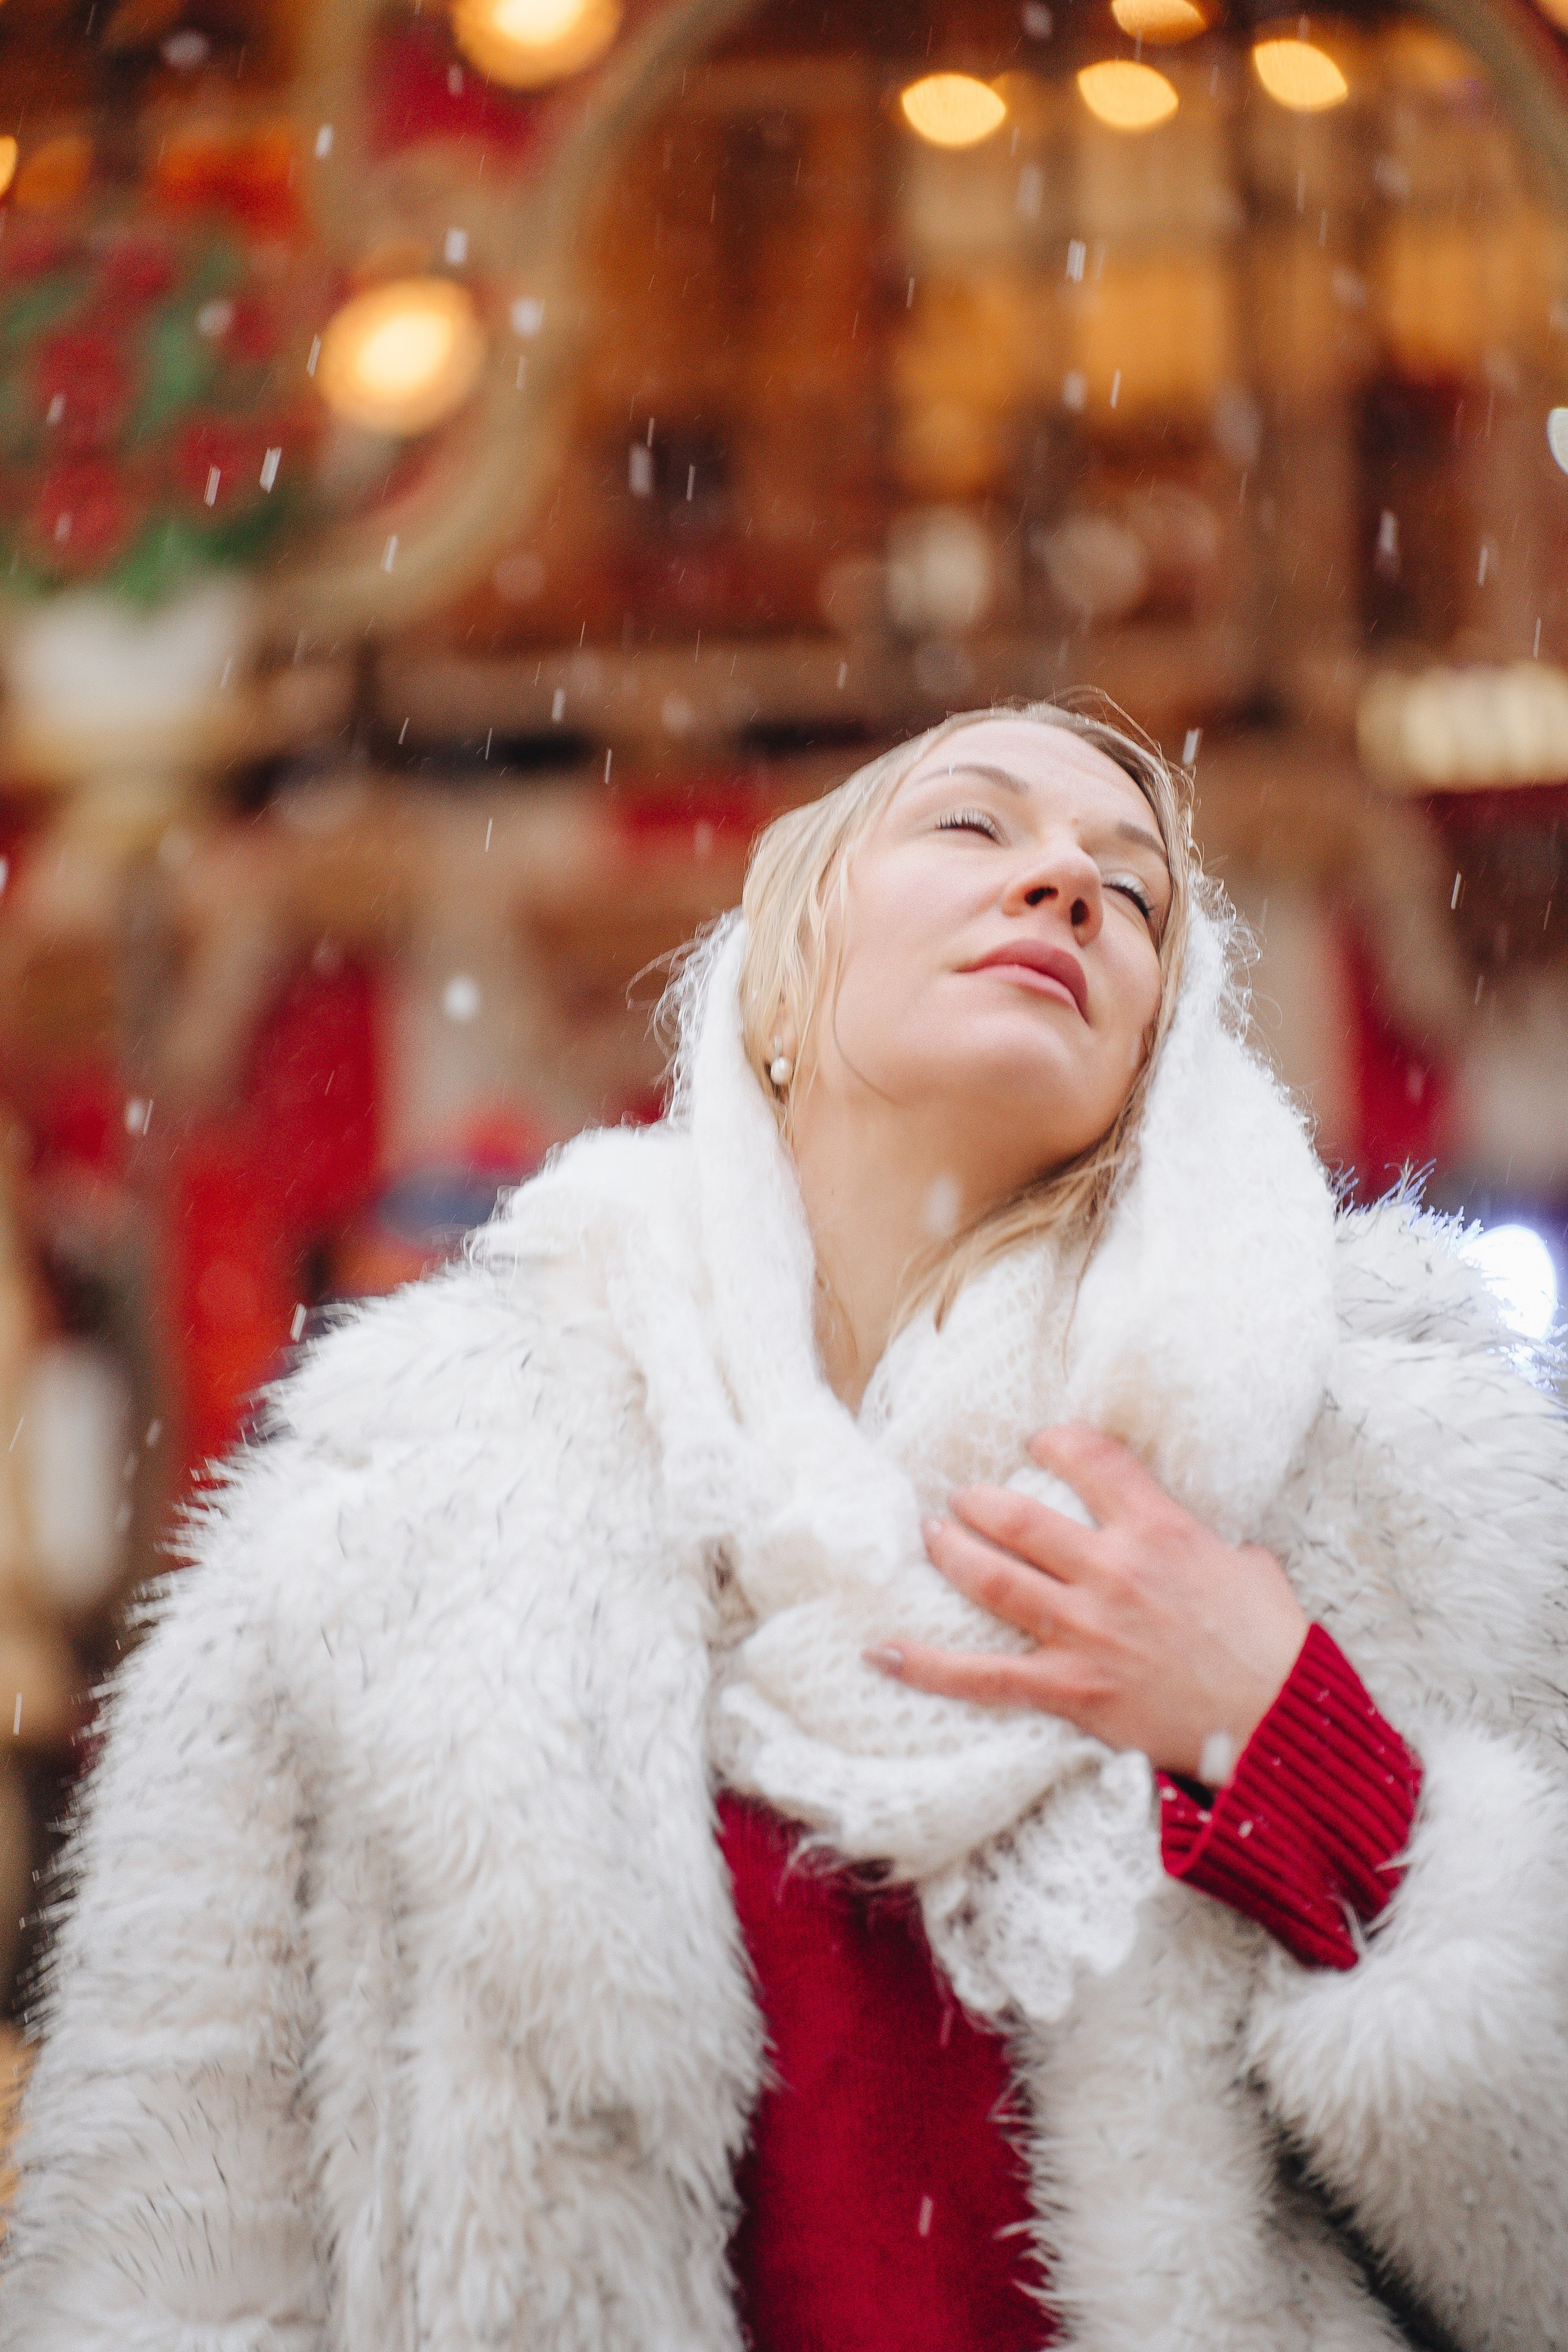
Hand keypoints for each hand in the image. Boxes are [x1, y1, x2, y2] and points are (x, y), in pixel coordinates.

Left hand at [865, 1424, 1308, 1781]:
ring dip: (951, 1552)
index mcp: (1160, 1530)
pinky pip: (984, 1676)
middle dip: (979, 1501)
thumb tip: (1197, 1541)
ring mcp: (1086, 1631)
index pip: (1092, 1460)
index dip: (1055, 1442)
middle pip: (1019, 1518)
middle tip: (961, 1497)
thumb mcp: (1248, 1566)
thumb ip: (1207, 1543)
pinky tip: (881, 1652)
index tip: (1039, 1442)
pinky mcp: (1072, 1688)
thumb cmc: (1272, 1644)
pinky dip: (928, 1666)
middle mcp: (1113, 1571)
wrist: (1280, 1721)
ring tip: (928, 1534)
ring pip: (993, 1579)